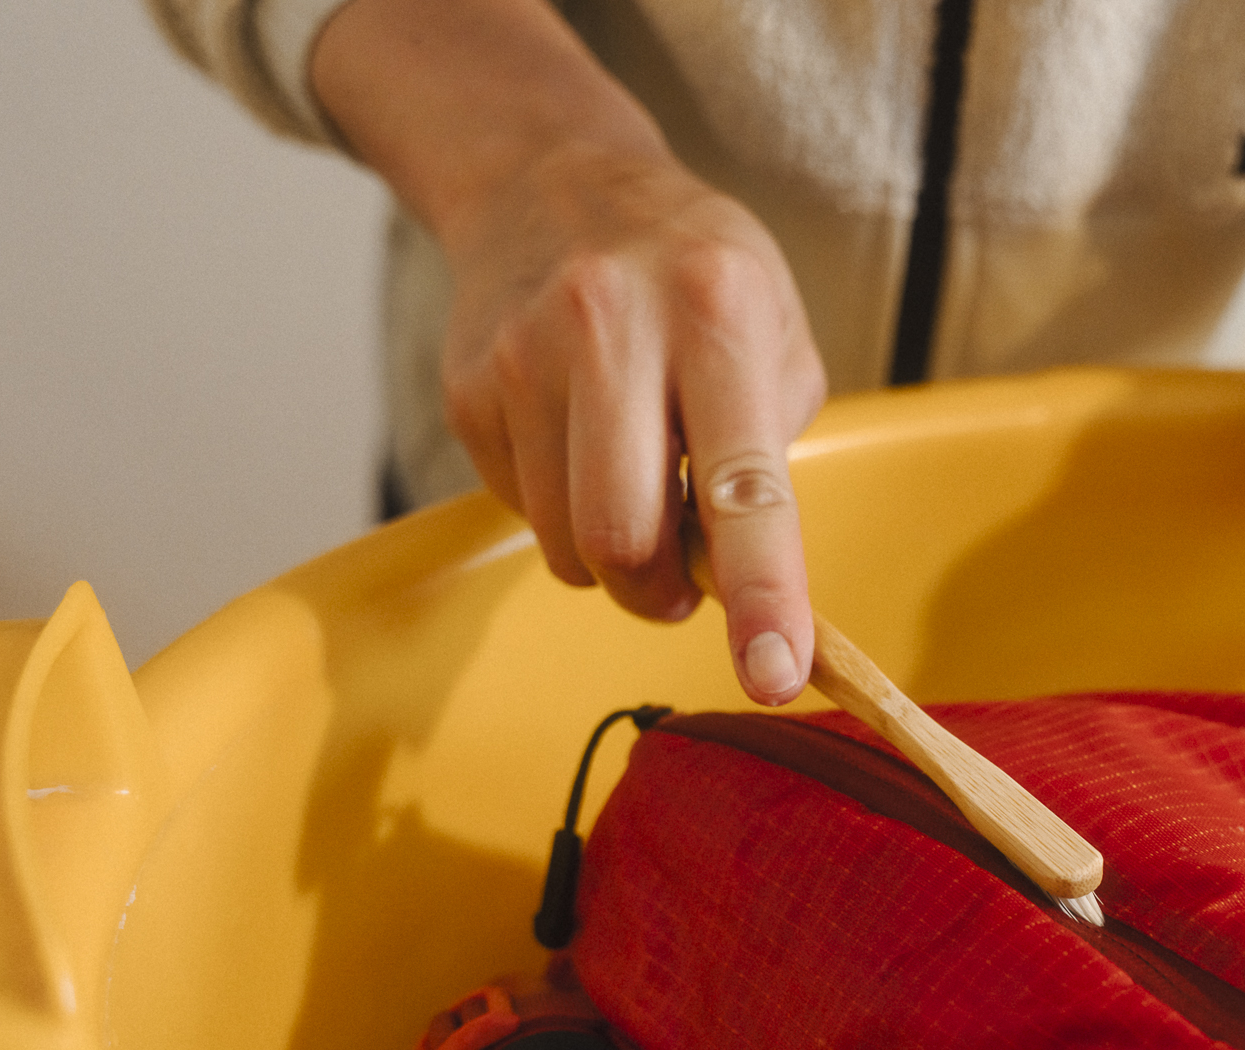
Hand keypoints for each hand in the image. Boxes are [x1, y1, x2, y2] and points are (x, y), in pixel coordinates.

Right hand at [314, 0, 824, 704]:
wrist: (550, 178)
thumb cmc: (691, 274)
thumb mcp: (774, 330)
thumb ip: (771, 454)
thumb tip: (746, 583)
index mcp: (717, 309)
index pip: (745, 487)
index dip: (763, 596)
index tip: (775, 676)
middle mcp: (612, 323)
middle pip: (623, 538)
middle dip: (658, 593)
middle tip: (680, 582)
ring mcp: (525, 355)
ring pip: (567, 545)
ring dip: (610, 560)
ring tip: (632, 489)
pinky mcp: (469, 389)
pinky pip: (521, 512)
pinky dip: (561, 513)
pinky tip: (578, 445)